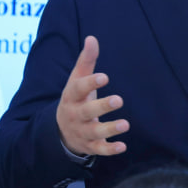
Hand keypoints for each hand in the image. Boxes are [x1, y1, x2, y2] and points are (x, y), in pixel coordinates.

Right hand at [56, 36, 127, 156]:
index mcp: (71, 97)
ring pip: (95, 132)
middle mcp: (75, 115)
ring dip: (110, 129)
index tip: (105, 77)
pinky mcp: (90, 146)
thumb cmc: (76, 99)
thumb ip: (86, 61)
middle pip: (87, 111)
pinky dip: (110, 150)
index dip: (90, 83)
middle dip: (102, 107)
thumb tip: (92, 38)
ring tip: (126, 124)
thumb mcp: (77, 80)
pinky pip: (99, 149)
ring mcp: (82, 131)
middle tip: (118, 99)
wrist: (61, 130)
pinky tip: (123, 146)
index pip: (79, 89)